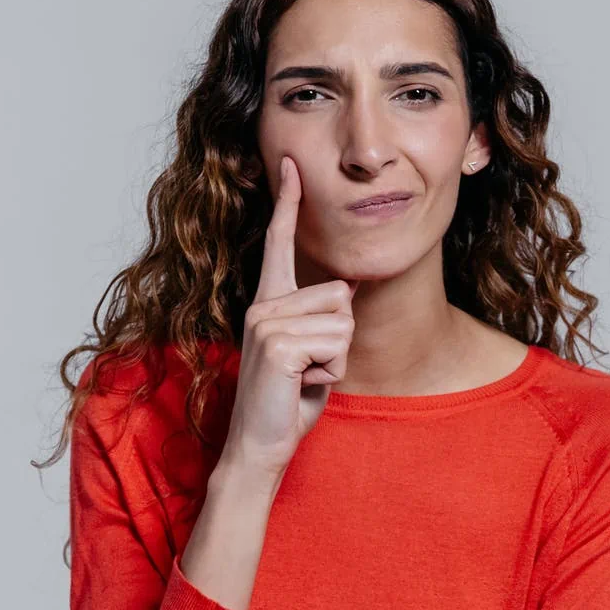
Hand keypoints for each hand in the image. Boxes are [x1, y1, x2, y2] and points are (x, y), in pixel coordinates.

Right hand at [223, 155, 358, 476]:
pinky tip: (301, 386)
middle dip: (341, 337)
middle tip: (310, 367)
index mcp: (269, 302)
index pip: (280, 243)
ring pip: (344, 321)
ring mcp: (266, 323)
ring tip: (304, 377)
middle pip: (342, 293)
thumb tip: (349, 287)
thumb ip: (324, 319)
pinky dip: (330, 373)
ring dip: (336, 358)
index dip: (288, 203)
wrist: (260, 445)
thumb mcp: (312, 352)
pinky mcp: (277, 344)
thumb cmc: (287, 400)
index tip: (293, 164)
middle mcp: (263, 305)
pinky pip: (336, 346)